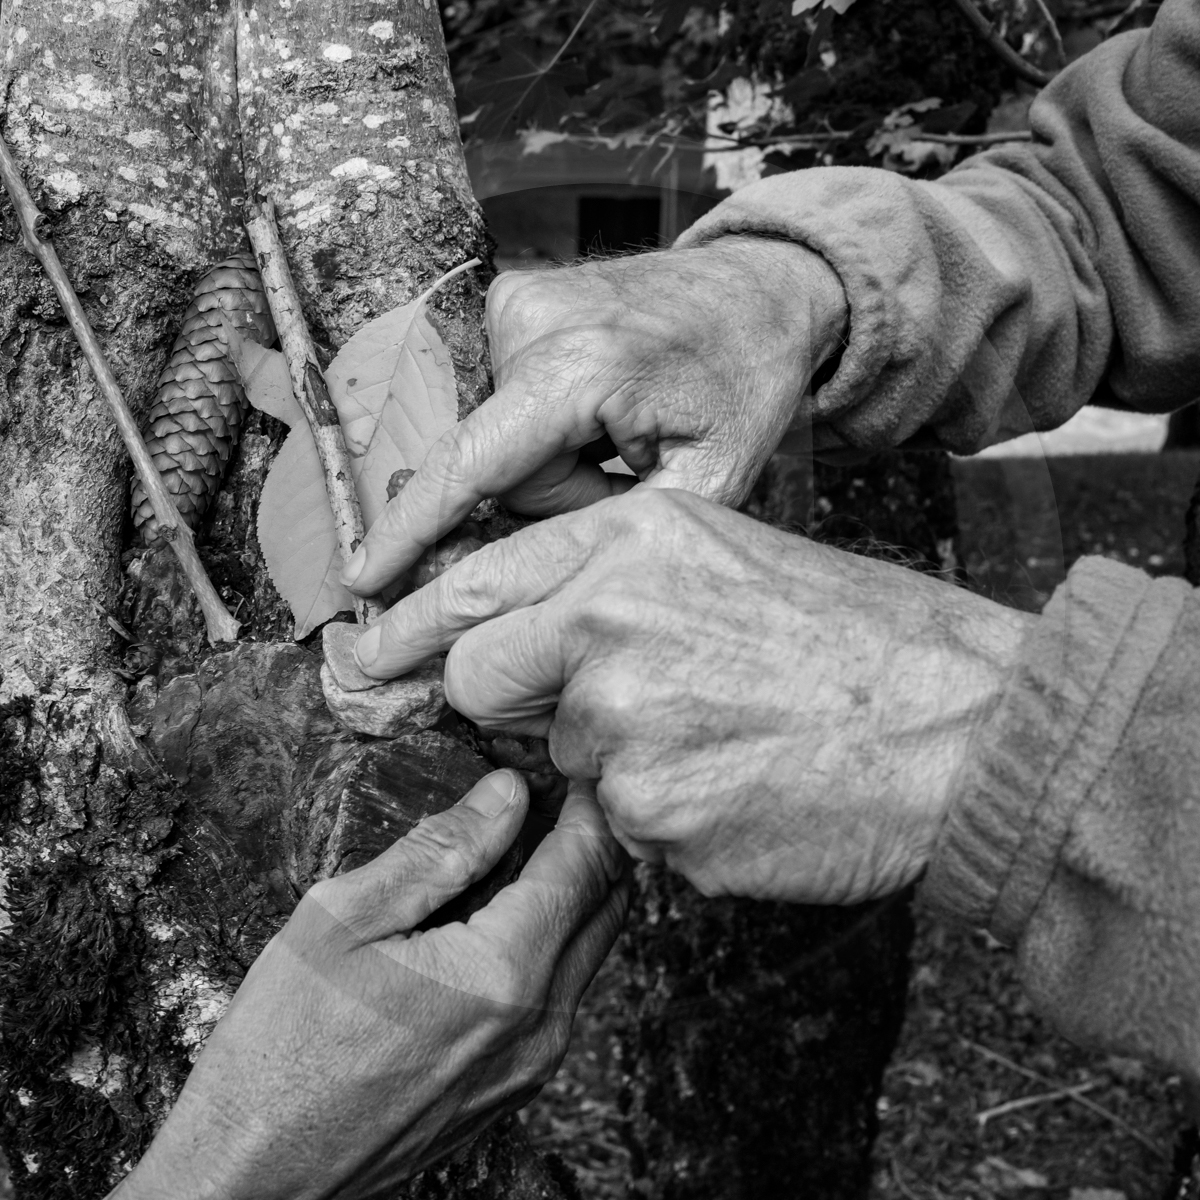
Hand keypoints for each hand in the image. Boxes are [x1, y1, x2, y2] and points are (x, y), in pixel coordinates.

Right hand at [110, 772, 628, 1199]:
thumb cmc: (281, 1048)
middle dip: (589, 840)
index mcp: (503, 974)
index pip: (585, 864)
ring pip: (587, 949)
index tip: (569, 764)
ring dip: (571, 889)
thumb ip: (439, 850)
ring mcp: (532, 1064)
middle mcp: (539, 1024)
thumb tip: (507, 794)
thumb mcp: (345, 921)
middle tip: (549, 794)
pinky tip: (495, 914)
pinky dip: (549, 939)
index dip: (586, 804)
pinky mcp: (514, 1086)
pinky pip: (559, 993)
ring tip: (518, 843)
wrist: (254, 1177)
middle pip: (605, 905)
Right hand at [341, 236, 846, 593]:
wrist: (758, 289)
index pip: (469, 465)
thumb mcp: (710, 479)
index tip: (360, 578)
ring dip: (550, 457)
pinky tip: (595, 405)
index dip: (410, 530)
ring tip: (620, 429)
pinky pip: (500, 397)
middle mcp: (529, 319)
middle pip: (494, 463)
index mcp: (580, 367)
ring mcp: (515, 298)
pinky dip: (541, 421)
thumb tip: (520, 567)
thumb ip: (613, 531)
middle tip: (627, 465)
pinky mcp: (512, 295)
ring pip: (496, 435)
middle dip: (552, 491)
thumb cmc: (744, 382)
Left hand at [352, 490, 1033, 904]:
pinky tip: (747, 789)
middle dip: (516, 704)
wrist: (969, 725)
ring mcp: (624, 721)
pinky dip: (670, 819)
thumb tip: (527, 625)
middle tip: (604, 710)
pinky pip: (624, 825)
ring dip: (623, 763)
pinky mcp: (652, 815)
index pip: (472, 584)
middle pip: (478, 678)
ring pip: (563, 760)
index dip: (411, 627)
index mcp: (632, 539)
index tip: (366, 655)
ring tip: (725, 740)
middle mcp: (608, 618)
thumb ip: (613, 581)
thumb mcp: (731, 558)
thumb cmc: (861, 639)